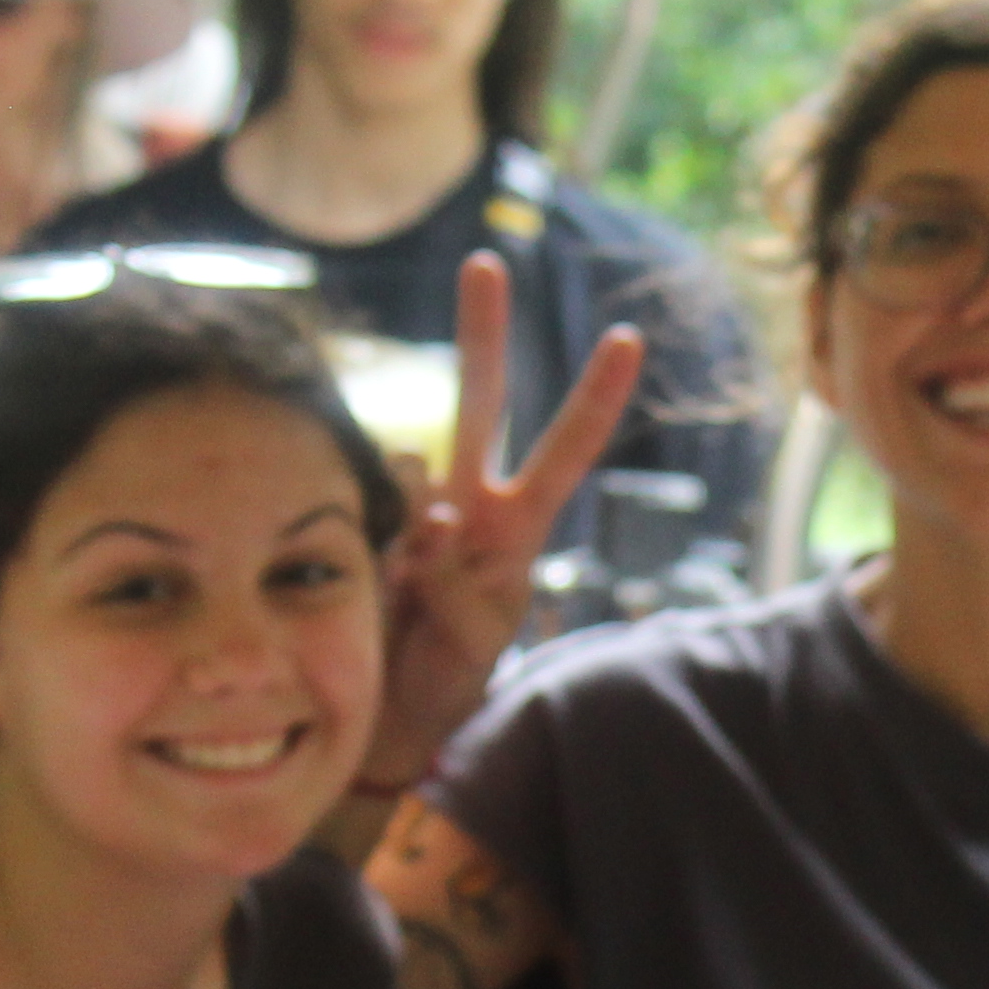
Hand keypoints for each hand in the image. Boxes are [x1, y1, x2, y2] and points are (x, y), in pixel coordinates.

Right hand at [361, 254, 643, 797]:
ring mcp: (409, 510)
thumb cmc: (444, 687)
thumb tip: (433, 521)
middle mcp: (465, 509)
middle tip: (486, 262)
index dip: (595, 399)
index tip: (628, 337)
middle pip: (480, 406)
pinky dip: (370, 544)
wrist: (378, 725)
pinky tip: (374, 588)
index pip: (563, 455)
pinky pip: (362, 504)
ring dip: (411, 524)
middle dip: (482, 333)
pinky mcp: (360, 524)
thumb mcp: (476, 649)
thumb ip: (462, 591)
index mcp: (514, 535)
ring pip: (409, 463)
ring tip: (409, 600)